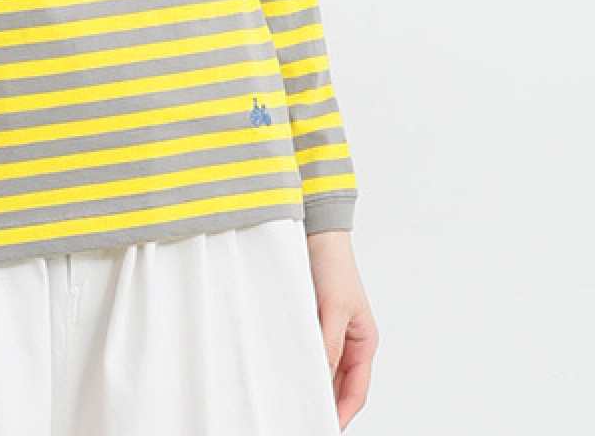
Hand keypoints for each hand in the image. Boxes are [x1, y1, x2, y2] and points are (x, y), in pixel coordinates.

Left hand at [305, 229, 377, 429]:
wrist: (316, 233)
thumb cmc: (333, 264)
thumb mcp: (333, 307)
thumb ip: (329, 343)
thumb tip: (322, 375)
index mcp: (363, 343)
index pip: (356, 390)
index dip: (343, 412)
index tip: (327, 427)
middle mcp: (347, 342)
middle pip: (338, 385)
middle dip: (324, 402)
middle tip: (302, 416)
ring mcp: (328, 332)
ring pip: (320, 370)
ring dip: (309, 382)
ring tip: (291, 400)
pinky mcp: (310, 322)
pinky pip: (306, 350)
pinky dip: (298, 362)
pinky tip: (284, 371)